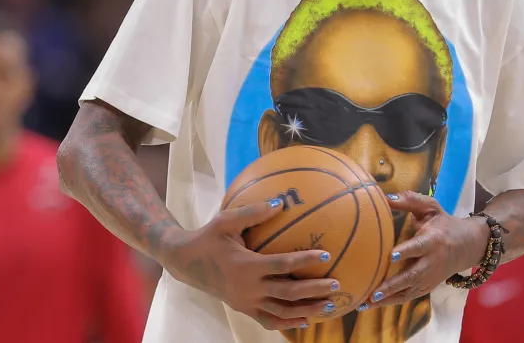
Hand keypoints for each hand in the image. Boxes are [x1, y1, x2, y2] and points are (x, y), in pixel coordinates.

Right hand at [162, 198, 340, 330]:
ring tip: (329, 307)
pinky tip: (306, 320)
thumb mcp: (226, 221)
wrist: (186, 263)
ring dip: (307, 311)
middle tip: (336, 284)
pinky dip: (288, 322)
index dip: (305, 260)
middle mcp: (247, 288)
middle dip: (314, 290)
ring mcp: (246, 302)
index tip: (327, 255)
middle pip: (288, 294)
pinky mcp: (244, 309)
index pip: (282, 265)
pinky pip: (269, 320)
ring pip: (282, 312)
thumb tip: (281, 201)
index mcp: (246, 266)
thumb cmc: (209, 237)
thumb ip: (253, 212)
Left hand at [367, 191, 487, 307]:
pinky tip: (372, 304)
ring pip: (408, 291)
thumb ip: (410, 201)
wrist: (466, 246)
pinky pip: (407, 297)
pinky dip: (390, 302)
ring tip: (367, 303)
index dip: (406, 252)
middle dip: (393, 285)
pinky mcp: (426, 287)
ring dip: (388, 298)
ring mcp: (429, 278)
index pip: (419, 247)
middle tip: (374, 292)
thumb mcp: (431, 208)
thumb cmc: (443, 223)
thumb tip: (386, 197)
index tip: (391, 255)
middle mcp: (431, 262)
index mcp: (433, 240)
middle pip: (412, 276)